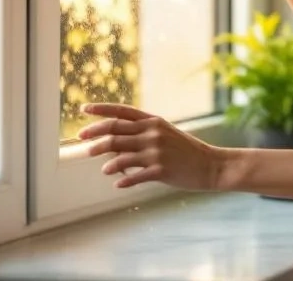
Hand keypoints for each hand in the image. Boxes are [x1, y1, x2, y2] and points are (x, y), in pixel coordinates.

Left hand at [77, 103, 226, 190]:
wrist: (211, 165)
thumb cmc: (186, 150)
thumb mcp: (165, 133)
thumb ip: (142, 134)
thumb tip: (114, 144)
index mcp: (153, 121)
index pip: (121, 111)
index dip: (100, 109)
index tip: (83, 109)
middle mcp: (152, 133)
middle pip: (115, 131)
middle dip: (94, 135)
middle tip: (81, 141)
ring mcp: (155, 151)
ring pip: (120, 154)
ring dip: (107, 162)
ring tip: (102, 168)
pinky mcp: (160, 170)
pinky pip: (134, 176)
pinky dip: (124, 181)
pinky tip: (117, 184)